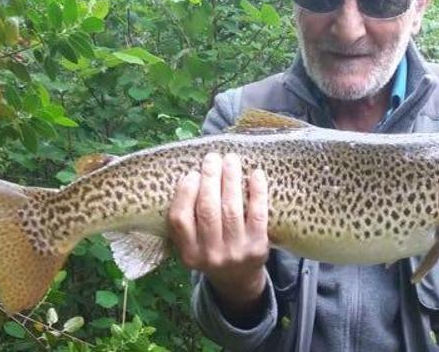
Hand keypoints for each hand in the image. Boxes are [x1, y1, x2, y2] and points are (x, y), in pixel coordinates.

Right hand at [168, 152, 269, 323]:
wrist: (238, 280)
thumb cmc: (211, 250)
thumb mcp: (192, 245)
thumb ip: (187, 219)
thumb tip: (191, 175)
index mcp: (188, 253)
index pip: (180, 219)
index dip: (185, 193)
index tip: (191, 173)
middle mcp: (210, 255)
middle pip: (207, 209)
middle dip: (210, 178)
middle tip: (212, 158)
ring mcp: (235, 252)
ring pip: (231, 209)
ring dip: (231, 179)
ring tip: (230, 159)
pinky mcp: (258, 248)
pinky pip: (257, 214)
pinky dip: (257, 192)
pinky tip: (255, 174)